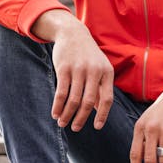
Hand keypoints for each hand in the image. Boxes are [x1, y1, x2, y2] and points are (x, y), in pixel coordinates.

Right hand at [32, 10, 113, 130]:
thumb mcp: (100, 68)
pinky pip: (61, 92)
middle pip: (88, 102)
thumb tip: (99, 112)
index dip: (102, 115)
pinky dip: (58, 105)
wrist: (73, 33)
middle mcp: (94, 72)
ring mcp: (79, 70)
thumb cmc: (88, 55)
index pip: (107, 99)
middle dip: (81, 118)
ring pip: (74, 99)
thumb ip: (100, 88)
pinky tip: (55, 113)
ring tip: (62, 123)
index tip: (96, 127)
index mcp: (107, 73)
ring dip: (67, 114)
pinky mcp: (64, 68)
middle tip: (75, 128)